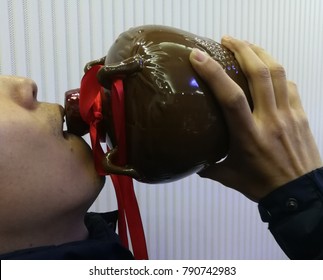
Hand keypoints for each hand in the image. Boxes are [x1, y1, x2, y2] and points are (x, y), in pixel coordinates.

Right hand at [189, 36, 321, 201]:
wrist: (299, 194)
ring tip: (246, 46)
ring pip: (279, 73)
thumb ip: (209, 168)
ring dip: (261, 53)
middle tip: (227, 39)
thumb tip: (194, 162)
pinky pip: (290, 85)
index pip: (230, 98)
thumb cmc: (261, 185)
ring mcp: (289, 115)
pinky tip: (268, 73)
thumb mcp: (230, 177)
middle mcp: (270, 120)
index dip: (213, 73)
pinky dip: (277, 73)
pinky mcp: (301, 115)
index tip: (197, 56)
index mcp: (249, 136)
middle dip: (242, 49)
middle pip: (260, 74)